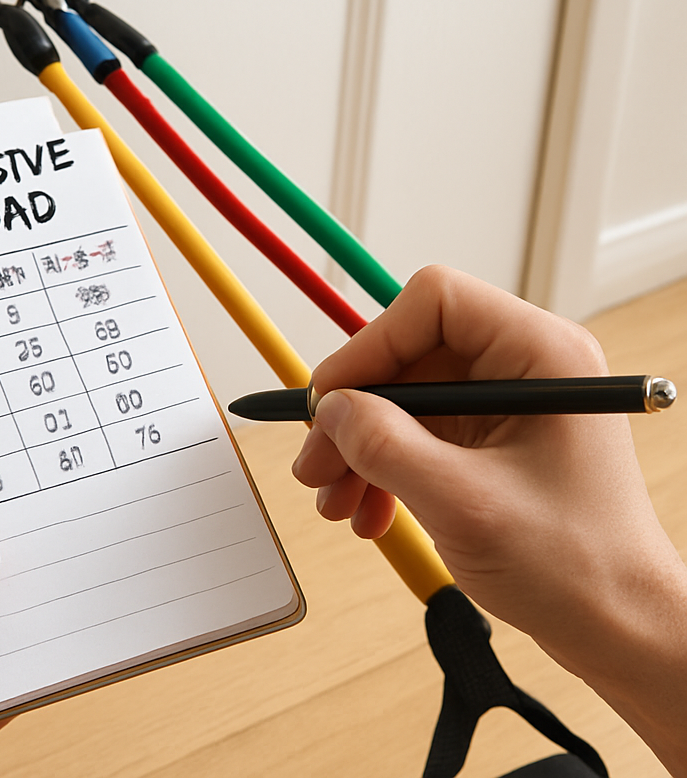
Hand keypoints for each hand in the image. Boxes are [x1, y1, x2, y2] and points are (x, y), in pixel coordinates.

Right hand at [292, 266, 686, 772]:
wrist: (618, 631)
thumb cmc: (577, 567)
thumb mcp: (462, 502)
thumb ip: (385, 446)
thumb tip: (330, 409)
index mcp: (540, 354)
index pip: (435, 303)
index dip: (372, 344)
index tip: (331, 397)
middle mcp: (524, 367)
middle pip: (409, 356)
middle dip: (356, 413)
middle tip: (316, 463)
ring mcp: (506, 405)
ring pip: (405, 400)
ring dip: (361, 448)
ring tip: (334, 501)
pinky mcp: (492, 441)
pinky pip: (419, 435)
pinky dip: (384, 469)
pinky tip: (368, 512)